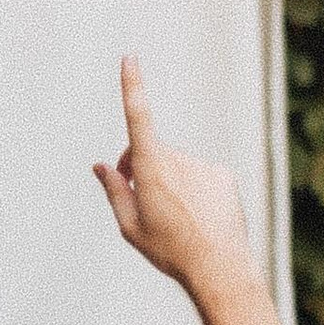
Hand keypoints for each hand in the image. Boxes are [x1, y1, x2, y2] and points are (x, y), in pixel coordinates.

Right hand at [91, 57, 255, 291]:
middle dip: (140, 168)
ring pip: (177, 167)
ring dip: (170, 183)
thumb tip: (100, 166)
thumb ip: (114, 191)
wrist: (219, 267)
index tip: (130, 57)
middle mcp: (179, 159)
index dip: (132, 85)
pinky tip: (198, 217)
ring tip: (177, 219)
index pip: (138, 117)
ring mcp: (203, 165)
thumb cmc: (169, 250)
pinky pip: (200, 175)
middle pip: (151, 153)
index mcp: (151, 167)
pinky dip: (194, 189)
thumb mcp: (130, 225)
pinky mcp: (222, 175)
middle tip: (140, 201)